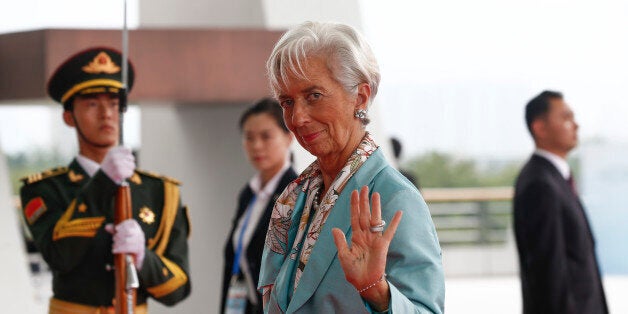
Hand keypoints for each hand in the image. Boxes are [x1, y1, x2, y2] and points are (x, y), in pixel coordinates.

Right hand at [101, 146, 134, 183]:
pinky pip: (130, 172)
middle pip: (132, 158)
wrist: (101, 179)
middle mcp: (114, 157)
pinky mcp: (120, 173)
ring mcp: (116, 164)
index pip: (128, 149)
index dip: (127, 155)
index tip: (122, 159)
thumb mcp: (112, 156)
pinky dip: (128, 175)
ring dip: (129, 169)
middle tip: (121, 167)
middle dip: (129, 163)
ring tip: (121, 171)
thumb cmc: (109, 167)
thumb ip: (121, 151)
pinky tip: (122, 175)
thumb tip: (129, 148)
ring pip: (132, 165)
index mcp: (112, 151)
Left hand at [105, 219, 145, 269]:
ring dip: (118, 243)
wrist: (134, 256)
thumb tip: (107, 227)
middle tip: (114, 239)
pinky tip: (114, 250)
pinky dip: (119, 249)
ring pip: (127, 241)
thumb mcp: (119, 235)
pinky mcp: (140, 250)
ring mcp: (141, 242)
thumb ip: (113, 230)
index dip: (123, 225)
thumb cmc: (126, 242)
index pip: (131, 223)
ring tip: (114, 245)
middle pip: (128, 231)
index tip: (116, 228)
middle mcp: (140, 234)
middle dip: (119, 235)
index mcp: (136, 228)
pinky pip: (128, 248)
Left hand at [332, 186, 401, 309]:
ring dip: (375, 207)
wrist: (364, 282)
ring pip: (375, 218)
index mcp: (355, 236)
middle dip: (364, 201)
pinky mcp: (383, 244)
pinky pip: (389, 231)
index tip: (354, 192)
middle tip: (364, 187)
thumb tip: (335, 228)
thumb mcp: (344, 256)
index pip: (354, 217)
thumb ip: (340, 241)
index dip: (354, 205)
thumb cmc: (353, 271)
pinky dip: (394, 222)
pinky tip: (398, 212)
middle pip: (364, 214)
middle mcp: (365, 234)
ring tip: (375, 194)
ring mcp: (375, 238)